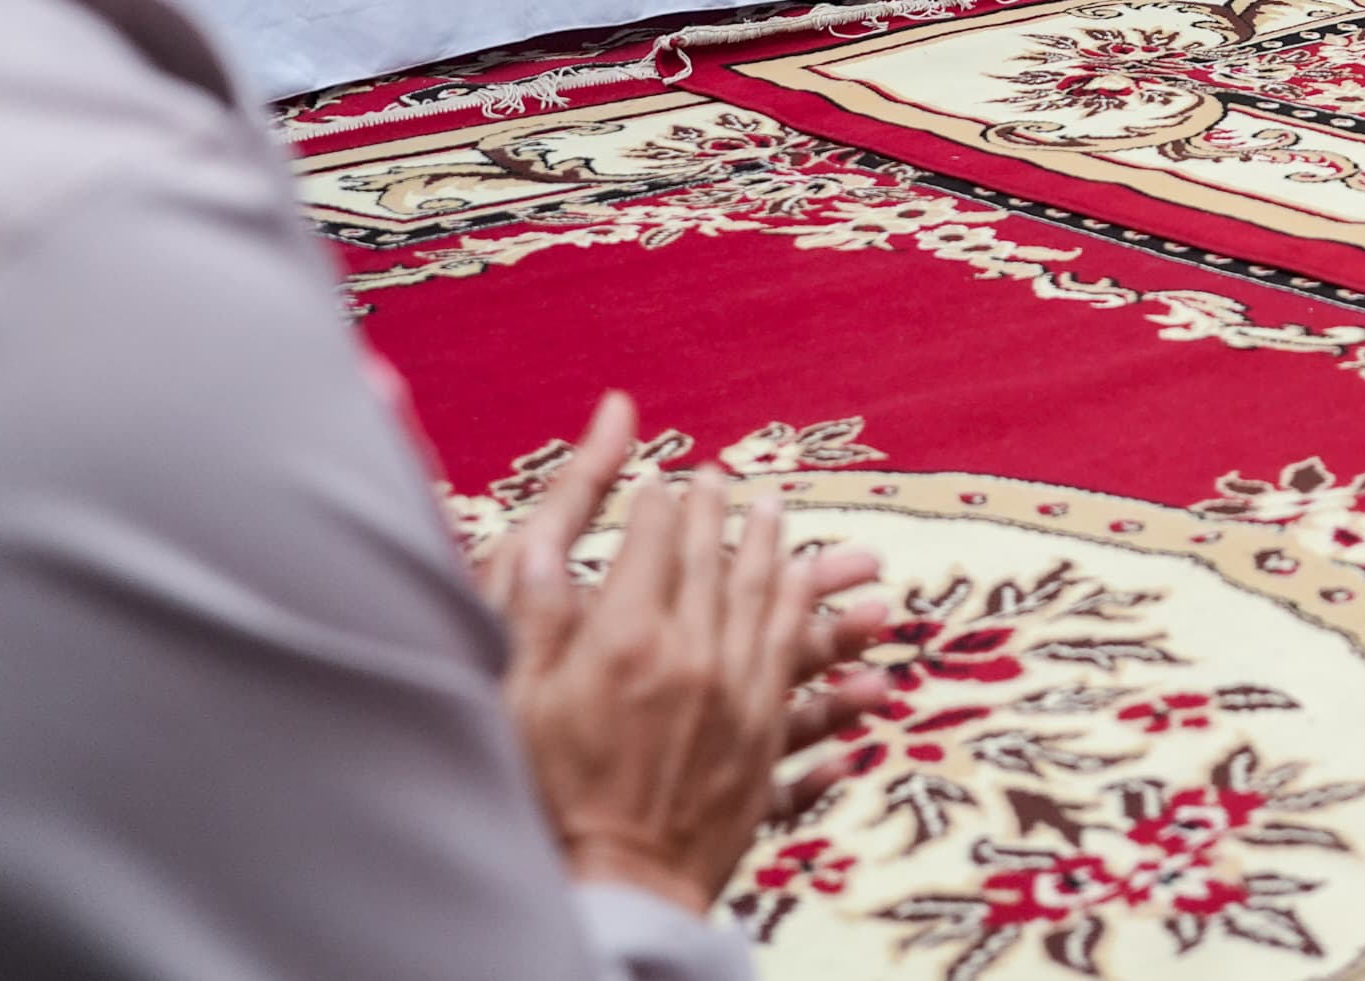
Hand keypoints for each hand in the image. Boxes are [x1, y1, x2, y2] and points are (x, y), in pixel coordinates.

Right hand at [484, 394, 888, 915]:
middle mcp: (695, 657)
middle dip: (720, 516)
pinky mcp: (762, 747)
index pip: (652, 547)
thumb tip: (544, 542)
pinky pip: (805, 684)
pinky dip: (829, 662)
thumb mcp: (517, 696)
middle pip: (718, 567)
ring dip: (783, 560)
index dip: (657, 506)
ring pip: (773, 610)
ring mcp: (739, 700)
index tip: (664, 478)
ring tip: (788, 524)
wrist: (605, 885)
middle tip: (729, 479)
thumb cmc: (546, 794)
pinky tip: (847, 645)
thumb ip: (535, 617)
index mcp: (629, 638)